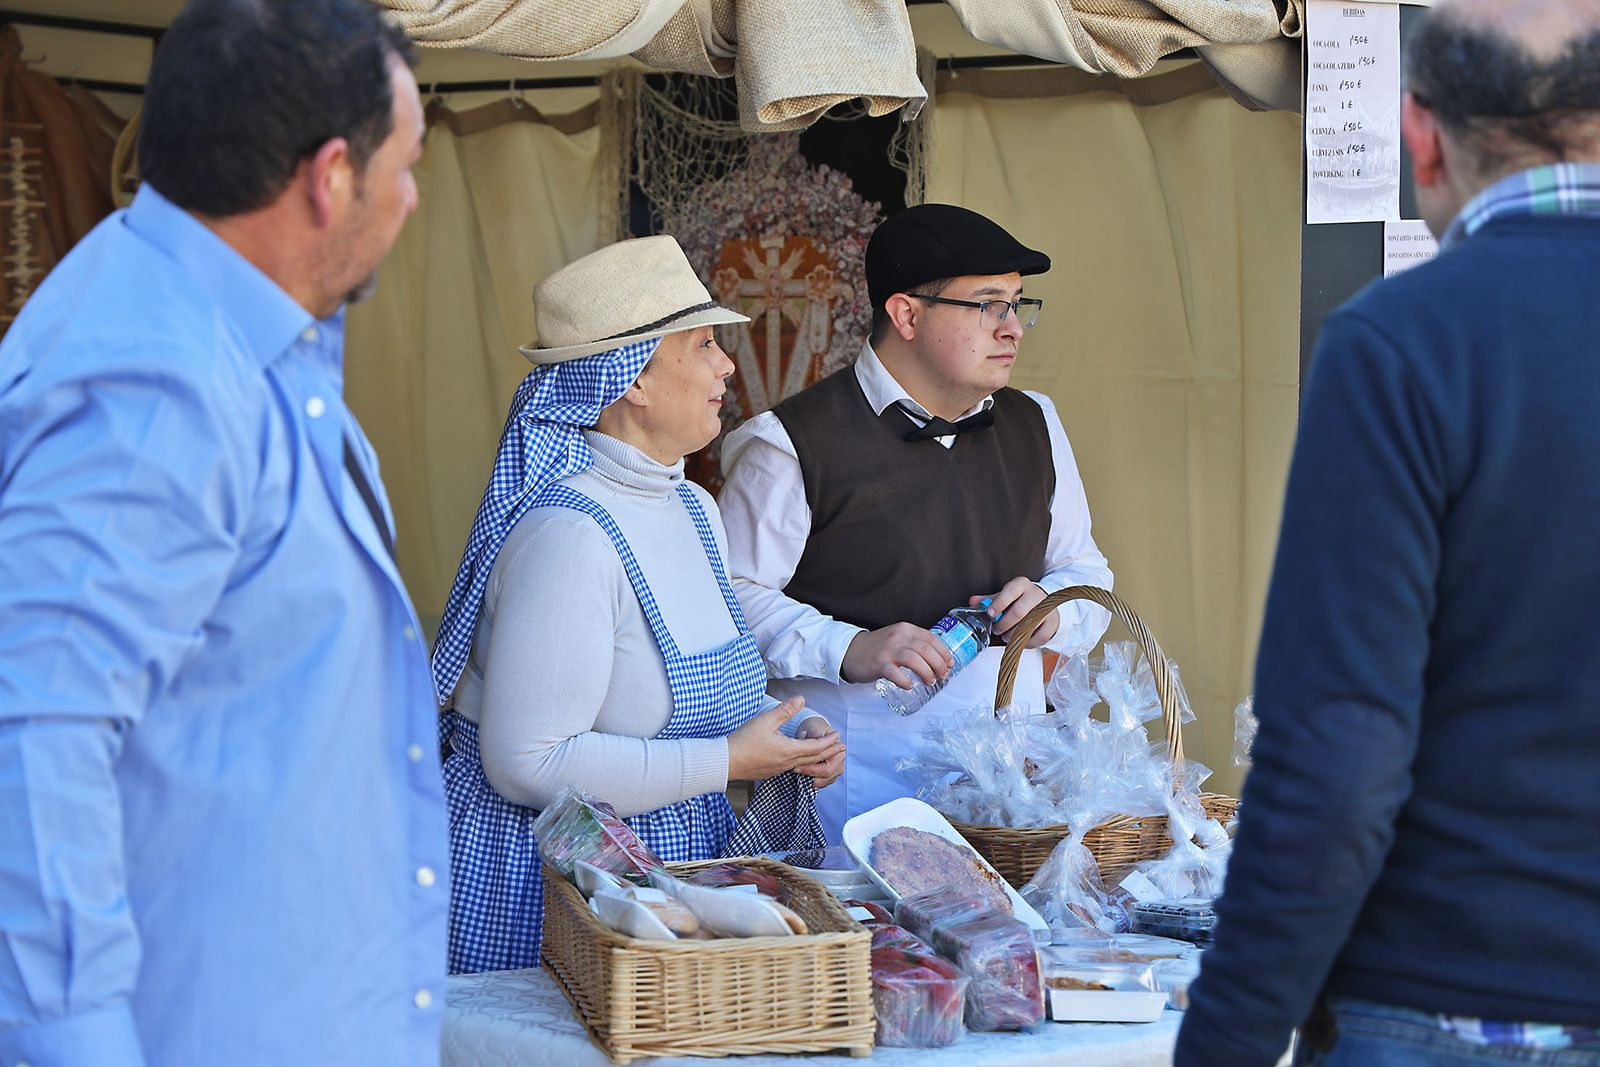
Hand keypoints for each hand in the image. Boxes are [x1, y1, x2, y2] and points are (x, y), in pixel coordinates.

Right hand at [727, 698, 844, 781]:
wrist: (726, 761)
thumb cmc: (744, 740)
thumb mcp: (766, 720)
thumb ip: (785, 710)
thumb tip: (801, 699)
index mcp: (789, 750)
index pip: (816, 747)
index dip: (828, 741)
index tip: (837, 735)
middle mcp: (788, 763)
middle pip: (814, 759)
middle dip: (828, 752)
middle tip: (840, 747)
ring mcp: (780, 770)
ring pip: (805, 765)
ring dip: (816, 758)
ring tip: (823, 752)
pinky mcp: (771, 772)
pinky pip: (794, 768)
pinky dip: (803, 763)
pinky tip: (799, 758)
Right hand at [840, 622, 953, 686]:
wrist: (851, 650)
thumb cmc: (878, 647)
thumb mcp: (898, 638)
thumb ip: (914, 644)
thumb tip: (938, 659)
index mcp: (906, 629)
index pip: (932, 638)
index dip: (944, 652)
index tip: (950, 664)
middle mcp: (899, 637)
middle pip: (926, 650)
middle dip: (939, 665)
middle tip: (942, 676)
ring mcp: (888, 650)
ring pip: (914, 659)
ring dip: (926, 672)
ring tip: (930, 682)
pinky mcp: (878, 663)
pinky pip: (895, 673)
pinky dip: (905, 681)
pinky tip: (909, 686)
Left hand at [973, 578, 1057, 647]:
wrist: (1044, 603)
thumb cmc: (1020, 600)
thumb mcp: (1004, 597)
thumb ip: (989, 600)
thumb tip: (973, 602)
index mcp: (1021, 585)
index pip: (1010, 591)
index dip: (999, 603)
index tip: (990, 613)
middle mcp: (1036, 594)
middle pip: (1019, 611)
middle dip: (1004, 624)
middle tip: (996, 629)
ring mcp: (1047, 608)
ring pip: (1029, 625)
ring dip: (1014, 635)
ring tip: (1007, 636)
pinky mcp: (1053, 622)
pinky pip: (1039, 637)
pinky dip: (1027, 642)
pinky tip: (1020, 640)